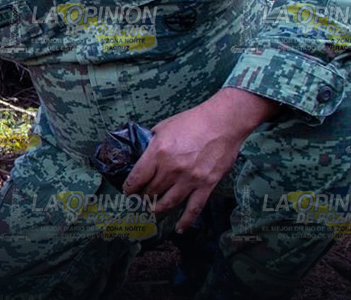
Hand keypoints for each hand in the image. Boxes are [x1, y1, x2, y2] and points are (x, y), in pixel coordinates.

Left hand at [123, 87, 279, 233]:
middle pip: (151, 191)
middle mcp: (171, 170)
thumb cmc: (192, 121)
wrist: (222, 122)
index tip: (127, 192)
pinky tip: (179, 229)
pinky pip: (193, 209)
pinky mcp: (206, 186)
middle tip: (140, 200)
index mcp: (157, 153)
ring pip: (168, 203)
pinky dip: (185, 221)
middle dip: (143, 197)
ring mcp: (189, 180)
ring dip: (157, 209)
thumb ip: (152, 143)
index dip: (129, 188)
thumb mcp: (163, 127)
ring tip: (152, 210)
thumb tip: (144, 154)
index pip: (137, 178)